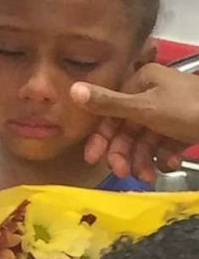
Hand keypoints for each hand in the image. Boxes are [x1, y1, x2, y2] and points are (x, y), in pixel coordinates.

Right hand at [71, 63, 198, 181]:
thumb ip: (108, 103)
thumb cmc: (188, 110)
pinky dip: (162, 158)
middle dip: (125, 153)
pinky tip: (166, 166)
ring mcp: (169, 113)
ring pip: (145, 141)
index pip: (111, 112)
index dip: (101, 137)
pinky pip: (163, 146)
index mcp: (141, 82)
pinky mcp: (183, 129)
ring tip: (147, 176)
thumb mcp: (144, 108)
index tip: (93, 159)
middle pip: (128, 129)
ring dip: (142, 160)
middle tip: (122, 173)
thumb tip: (72, 90)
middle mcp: (153, 95)